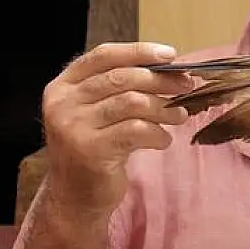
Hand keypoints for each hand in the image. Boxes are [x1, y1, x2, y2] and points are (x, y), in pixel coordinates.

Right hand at [41, 42, 197, 216]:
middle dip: (161, 80)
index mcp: (63, 86)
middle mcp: (63, 103)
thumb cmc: (95, 148)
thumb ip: (121, 89)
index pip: (102, 55)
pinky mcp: (91, 151)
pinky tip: (163, 141)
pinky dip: (158, 134)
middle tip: (186, 86)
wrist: (75, 196)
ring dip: (164, 108)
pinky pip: (138, 131)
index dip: (139, 51)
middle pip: (123, 77)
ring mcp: (73, 127)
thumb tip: (171, 69)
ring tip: (179, 116)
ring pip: (133, 102)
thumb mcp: (98, 113)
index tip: (170, 54)